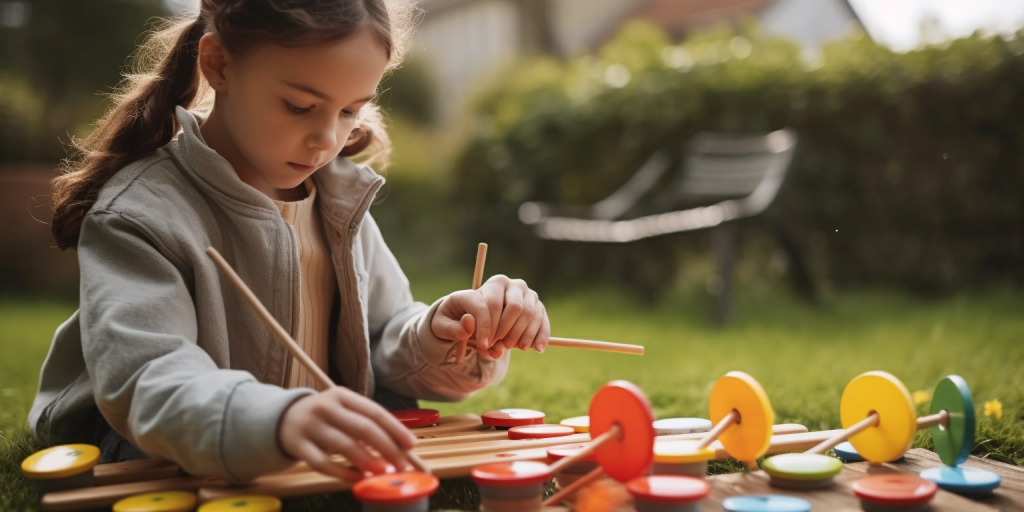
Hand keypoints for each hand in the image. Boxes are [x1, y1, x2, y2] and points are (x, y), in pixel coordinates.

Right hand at [277, 387, 415, 477]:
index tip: (410, 444)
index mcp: (342, 395)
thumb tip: (400, 447)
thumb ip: (366, 425)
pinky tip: (357, 479)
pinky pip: (322, 463)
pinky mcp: (297, 445)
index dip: (395, 429)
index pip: (374, 411)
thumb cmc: (325, 418)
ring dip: (367, 461)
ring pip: (344, 445)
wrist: (282, 418)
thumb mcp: (343, 411)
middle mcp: (325, 407)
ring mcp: (309, 425)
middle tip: (401, 464)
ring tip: (383, 472)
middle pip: (362, 428)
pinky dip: (342, 473)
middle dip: (386, 448)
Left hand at [431, 274, 550, 357]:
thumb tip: (469, 322)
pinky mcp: (538, 307)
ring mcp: (528, 295)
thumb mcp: (446, 325)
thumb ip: (454, 328)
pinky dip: (541, 335)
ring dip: (522, 335)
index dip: (486, 326)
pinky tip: (537, 349)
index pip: (491, 303)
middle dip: (506, 330)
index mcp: (491, 284)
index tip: (482, 345)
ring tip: (511, 348)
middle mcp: (512, 285)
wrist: (479, 318)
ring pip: (530, 314)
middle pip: (515, 307)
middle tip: (497, 346)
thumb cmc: (460, 320)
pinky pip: (542, 321)